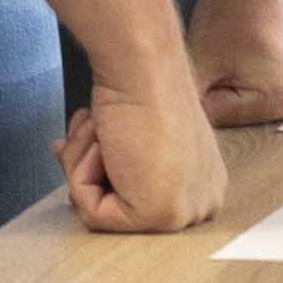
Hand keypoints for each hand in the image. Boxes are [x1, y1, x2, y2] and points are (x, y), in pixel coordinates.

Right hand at [62, 78, 230, 231]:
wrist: (143, 66)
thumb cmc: (142, 87)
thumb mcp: (135, 137)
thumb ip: (115, 161)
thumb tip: (78, 165)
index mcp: (203, 184)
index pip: (138, 198)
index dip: (101, 170)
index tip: (85, 141)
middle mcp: (200, 202)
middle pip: (121, 209)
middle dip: (89, 167)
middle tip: (87, 130)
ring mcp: (183, 213)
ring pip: (102, 212)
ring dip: (83, 161)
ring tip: (99, 128)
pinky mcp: (159, 216)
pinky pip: (92, 213)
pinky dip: (81, 173)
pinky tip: (102, 143)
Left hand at [188, 0, 282, 124]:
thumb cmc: (234, 8)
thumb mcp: (201, 62)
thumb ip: (187, 102)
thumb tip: (168, 127)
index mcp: (281, 103)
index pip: (217, 120)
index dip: (194, 94)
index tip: (193, 70)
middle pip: (230, 116)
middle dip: (208, 94)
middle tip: (204, 60)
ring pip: (233, 103)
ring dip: (218, 86)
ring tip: (218, 54)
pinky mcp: (281, 77)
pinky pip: (244, 90)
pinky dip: (230, 76)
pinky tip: (227, 55)